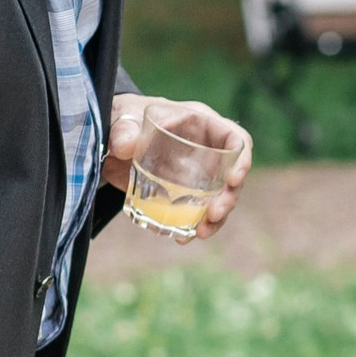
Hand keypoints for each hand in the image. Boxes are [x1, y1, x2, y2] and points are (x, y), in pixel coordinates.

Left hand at [102, 94, 252, 239]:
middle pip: (233, 175)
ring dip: (216, 219)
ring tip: (200, 233)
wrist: (113, 140)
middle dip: (229, 198)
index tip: (232, 180)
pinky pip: (199, 211)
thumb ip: (123, 130)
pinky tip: (183, 237)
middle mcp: (207, 149)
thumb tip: (127, 145)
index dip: (242, 159)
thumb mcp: (122, 119)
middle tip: (213, 215)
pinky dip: (194, 226)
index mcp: (201, 123)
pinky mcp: (186, 193)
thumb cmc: (125, 119)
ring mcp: (199, 174)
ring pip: (220, 198)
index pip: (235, 138)